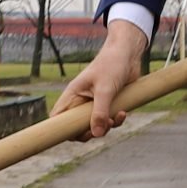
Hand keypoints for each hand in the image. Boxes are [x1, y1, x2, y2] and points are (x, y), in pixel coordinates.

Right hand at [55, 21, 146, 138]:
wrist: (129, 53)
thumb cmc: (112, 64)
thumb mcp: (105, 89)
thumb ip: (100, 112)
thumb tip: (97, 134)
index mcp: (73, 95)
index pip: (58, 117)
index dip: (62, 130)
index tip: (77, 134)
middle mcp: (81, 100)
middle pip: (76, 126)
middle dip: (89, 132)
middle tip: (101, 130)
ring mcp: (95, 103)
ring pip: (94, 125)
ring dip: (106, 127)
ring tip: (115, 118)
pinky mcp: (109, 103)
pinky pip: (108, 120)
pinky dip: (116, 120)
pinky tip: (123, 112)